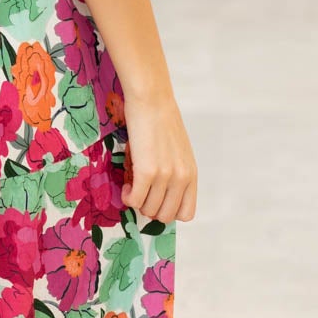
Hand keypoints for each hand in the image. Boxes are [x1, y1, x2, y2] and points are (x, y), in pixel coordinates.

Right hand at [121, 94, 196, 222]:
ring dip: (137, 202)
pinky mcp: (147, 172)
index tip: (156, 199)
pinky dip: (128, 197)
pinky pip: (135, 200)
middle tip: (140, 192)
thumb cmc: (161, 122)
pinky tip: (126, 185)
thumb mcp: (178, 152)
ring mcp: (166, 176)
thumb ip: (175, 174)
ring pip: (148, 210)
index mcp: (191, 174)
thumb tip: (158, 195)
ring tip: (132, 185)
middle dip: (149, 208)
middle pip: (165, 216)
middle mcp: (182, 178)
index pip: (186, 213)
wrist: (152, 101)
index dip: (168, 211)